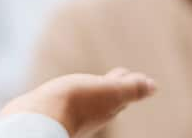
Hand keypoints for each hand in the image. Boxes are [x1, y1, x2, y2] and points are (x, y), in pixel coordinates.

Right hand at [0, 69, 157, 137]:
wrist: (38, 118)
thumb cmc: (75, 102)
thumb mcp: (109, 91)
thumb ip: (131, 88)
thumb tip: (153, 86)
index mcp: (110, 105)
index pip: (122, 91)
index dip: (127, 81)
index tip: (130, 73)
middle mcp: (94, 113)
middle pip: (108, 99)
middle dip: (113, 88)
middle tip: (118, 77)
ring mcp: (74, 114)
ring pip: (89, 102)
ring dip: (93, 92)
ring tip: (94, 85)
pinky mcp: (55, 113)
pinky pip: (69, 103)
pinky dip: (73, 97)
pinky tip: (65, 96)